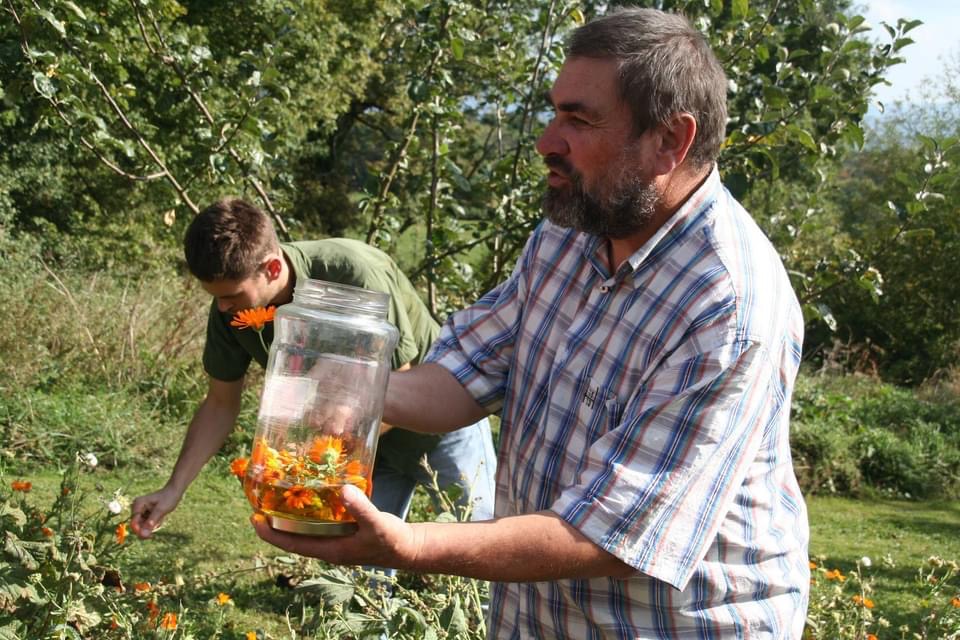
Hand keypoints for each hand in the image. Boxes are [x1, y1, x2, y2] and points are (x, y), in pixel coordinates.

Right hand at [130, 486, 181, 538]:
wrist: (174, 491)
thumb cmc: (168, 498)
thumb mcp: (161, 510)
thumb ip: (151, 522)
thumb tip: (142, 534)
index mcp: (138, 505)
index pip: (133, 523)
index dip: (140, 531)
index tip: (150, 536)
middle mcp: (136, 508)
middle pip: (137, 526)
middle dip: (147, 528)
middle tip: (159, 524)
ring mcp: (140, 511)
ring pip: (142, 527)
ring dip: (152, 526)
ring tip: (161, 518)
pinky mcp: (144, 514)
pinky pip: (146, 524)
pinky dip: (154, 524)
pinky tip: (160, 518)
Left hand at [250, 485, 423, 568]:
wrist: (407, 547)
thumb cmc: (391, 540)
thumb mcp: (377, 523)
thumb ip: (361, 508)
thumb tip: (344, 489)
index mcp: (330, 550)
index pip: (292, 544)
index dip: (272, 534)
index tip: (255, 519)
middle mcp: (328, 546)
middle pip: (293, 537)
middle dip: (276, 523)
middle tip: (261, 502)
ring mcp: (335, 540)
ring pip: (305, 530)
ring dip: (291, 518)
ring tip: (279, 497)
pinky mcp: (343, 531)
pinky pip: (319, 523)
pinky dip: (310, 512)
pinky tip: (310, 496)